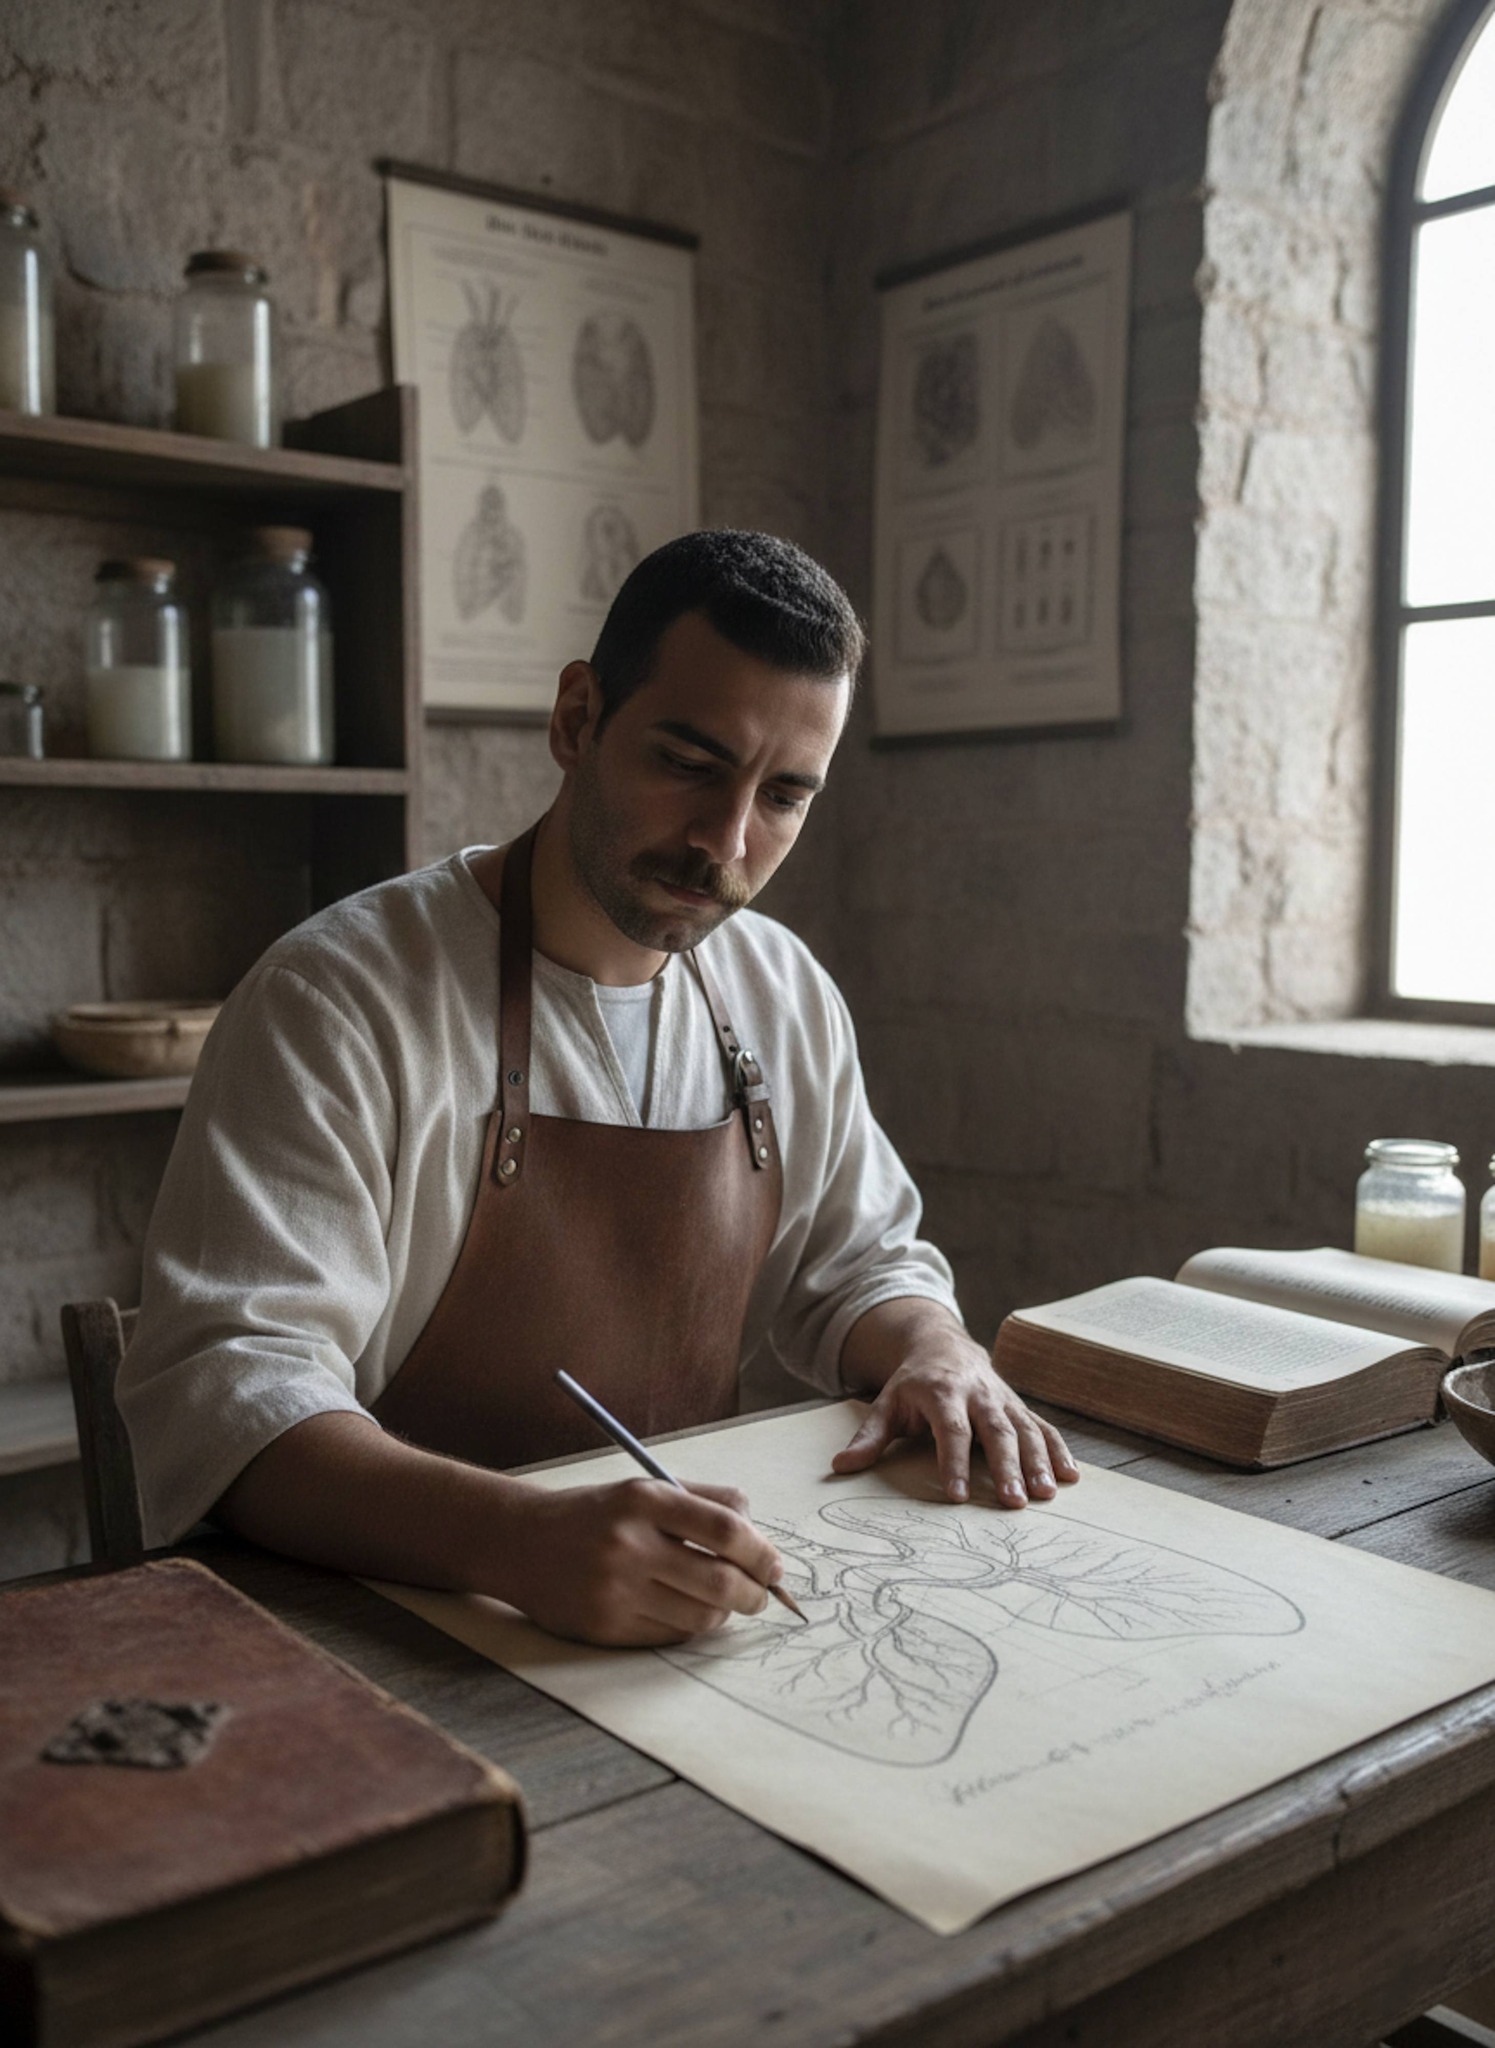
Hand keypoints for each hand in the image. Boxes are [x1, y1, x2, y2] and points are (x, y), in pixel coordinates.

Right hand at [499, 1476, 785, 1646]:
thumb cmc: (596, 1515)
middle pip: (720, 1579)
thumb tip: (759, 1533)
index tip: (775, 1565)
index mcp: (644, 1499)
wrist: (519, 1543)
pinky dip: (691, 1627)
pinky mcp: (604, 1626)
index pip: (725, 1529)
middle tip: (763, 1595)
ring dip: (725, 1613)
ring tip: (726, 1603)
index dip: (761, 1551)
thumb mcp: (644, 1489)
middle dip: (755, 1593)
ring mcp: (614, 1589)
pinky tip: (689, 1613)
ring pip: (700, 1614)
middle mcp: (628, 1543)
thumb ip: (704, 1502)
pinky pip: (671, 1635)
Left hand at [834, 1303, 1078, 1506]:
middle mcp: (978, 1394)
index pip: (951, 1431)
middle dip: (1007, 1467)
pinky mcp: (1020, 1407)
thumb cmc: (912, 1384)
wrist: (944, 1346)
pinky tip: (1072, 1477)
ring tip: (1047, 1495)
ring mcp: (1004, 1400)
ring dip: (1039, 1462)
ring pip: (1026, 1430)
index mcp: (942, 1393)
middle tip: (1014, 1502)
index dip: (954, 1463)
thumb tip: (841, 1466)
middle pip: (996, 1431)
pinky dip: (1060, 1451)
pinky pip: (1044, 1427)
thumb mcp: (886, 1404)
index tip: (957, 1496)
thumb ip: (869, 1437)